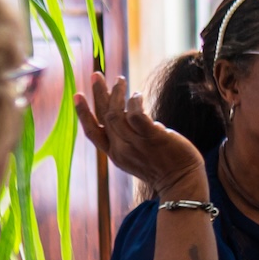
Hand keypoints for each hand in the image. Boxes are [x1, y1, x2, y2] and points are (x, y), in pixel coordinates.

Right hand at [74, 73, 205, 197]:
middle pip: (104, 117)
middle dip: (98, 94)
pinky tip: (137, 94)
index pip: (93, 132)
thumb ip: (130, 138)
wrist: (182, 184)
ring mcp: (136, 144)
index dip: (83, 113)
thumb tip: (130, 114)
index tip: (76, 95)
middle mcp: (122, 149)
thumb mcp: (138, 156)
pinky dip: (134, 102)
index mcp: (115, 155)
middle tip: (96, 75)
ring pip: (117, 114)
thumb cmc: (163, 168)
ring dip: (116, 93)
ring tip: (120, 79)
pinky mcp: (153, 138)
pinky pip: (137, 115)